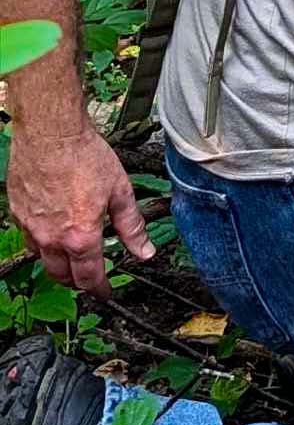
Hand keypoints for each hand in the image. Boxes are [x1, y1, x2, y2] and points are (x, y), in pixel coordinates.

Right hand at [7, 126, 155, 297]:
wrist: (50, 132)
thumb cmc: (84, 156)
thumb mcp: (120, 191)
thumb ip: (132, 226)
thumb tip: (145, 251)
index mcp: (80, 237)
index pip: (89, 278)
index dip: (100, 289)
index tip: (106, 292)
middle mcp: (52, 238)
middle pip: (63, 276)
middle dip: (78, 282)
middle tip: (90, 277)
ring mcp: (31, 227)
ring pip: (43, 260)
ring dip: (58, 264)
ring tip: (72, 258)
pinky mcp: (17, 213)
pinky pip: (29, 238)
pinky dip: (42, 243)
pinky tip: (52, 232)